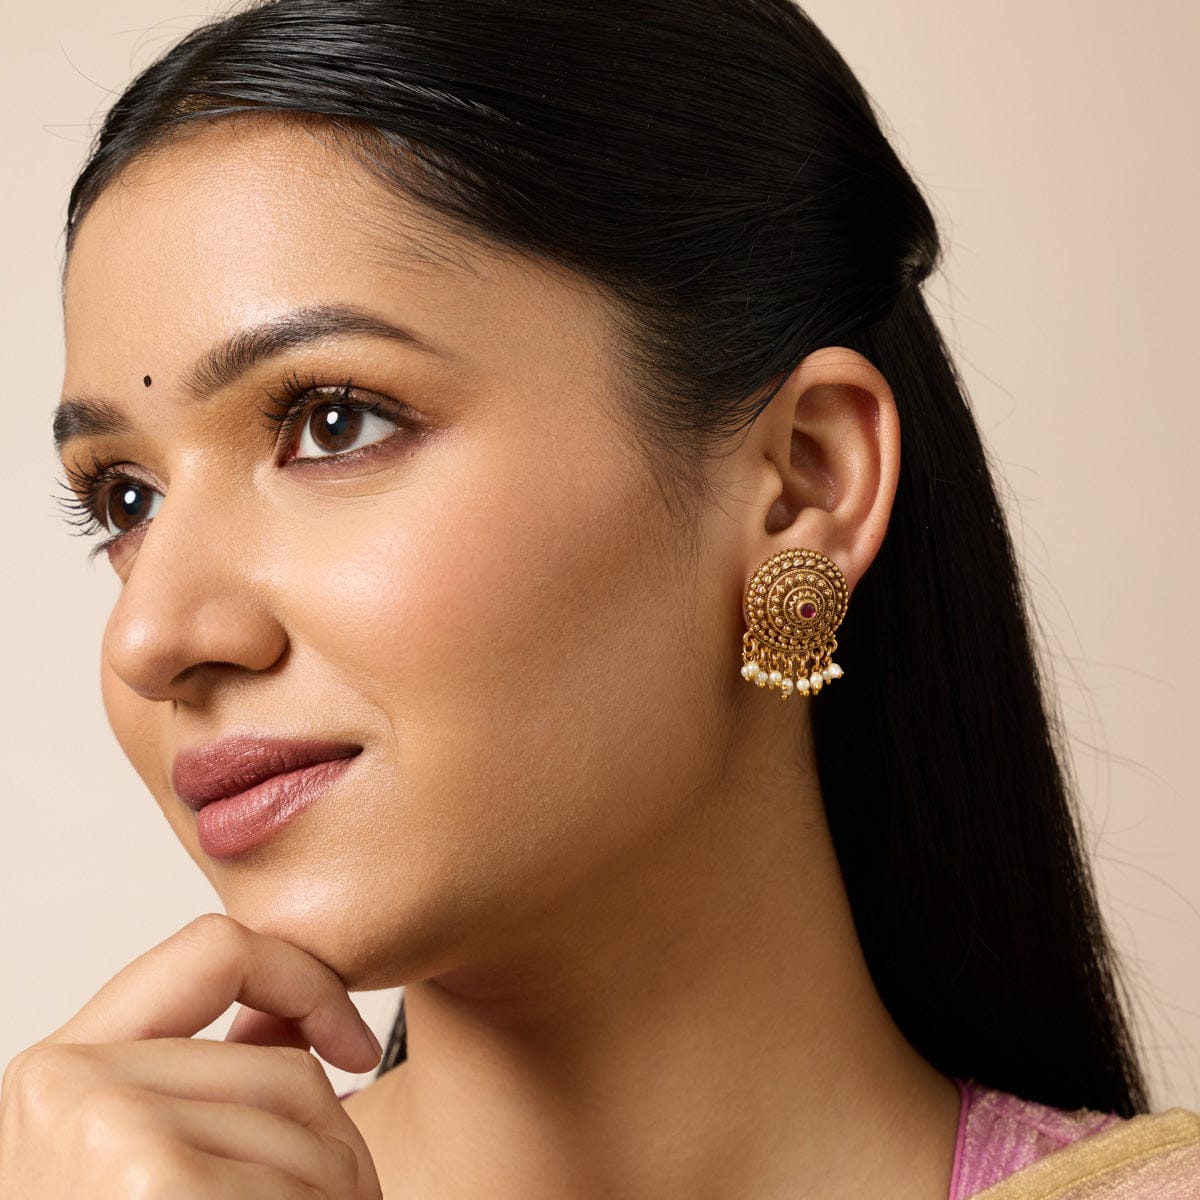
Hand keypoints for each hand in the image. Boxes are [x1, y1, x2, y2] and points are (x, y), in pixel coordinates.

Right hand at [0, 914, 383, 1198]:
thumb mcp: (145, 1166)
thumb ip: (203, 1091)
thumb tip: (309, 1030)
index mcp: (62, 1072)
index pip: (212, 950)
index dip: (304, 980)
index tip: (352, 1045)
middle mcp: (63, 1083)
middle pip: (285, 1070)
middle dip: (338, 1149)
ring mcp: (100, 1129)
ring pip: (312, 1127)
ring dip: (337, 1199)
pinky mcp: (148, 1181)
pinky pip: (303, 1186)